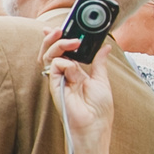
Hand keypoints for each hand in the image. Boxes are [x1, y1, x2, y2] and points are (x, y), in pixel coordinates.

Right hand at [40, 28, 114, 153]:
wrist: (95, 126)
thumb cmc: (99, 109)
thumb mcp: (102, 80)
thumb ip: (99, 63)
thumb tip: (105, 47)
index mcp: (74, 73)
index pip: (61, 52)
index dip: (57, 39)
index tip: (57, 28)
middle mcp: (64, 75)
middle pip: (50, 51)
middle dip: (53, 38)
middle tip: (61, 30)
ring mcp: (58, 80)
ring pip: (48, 56)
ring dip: (57, 45)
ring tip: (71, 41)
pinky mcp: (55, 86)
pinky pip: (54, 67)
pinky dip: (63, 63)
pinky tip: (73, 67)